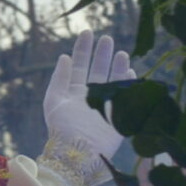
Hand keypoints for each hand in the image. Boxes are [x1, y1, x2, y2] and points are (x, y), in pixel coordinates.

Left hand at [42, 32, 133, 170]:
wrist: (77, 153)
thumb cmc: (62, 128)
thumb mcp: (54, 101)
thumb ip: (60, 79)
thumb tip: (64, 57)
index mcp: (74, 91)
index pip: (79, 65)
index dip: (83, 49)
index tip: (88, 32)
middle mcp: (90, 96)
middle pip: (98, 70)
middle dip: (102, 54)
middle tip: (107, 39)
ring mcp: (104, 105)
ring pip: (113, 81)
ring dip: (117, 67)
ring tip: (121, 53)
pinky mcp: (116, 116)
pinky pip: (125, 97)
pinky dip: (128, 85)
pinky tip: (130, 73)